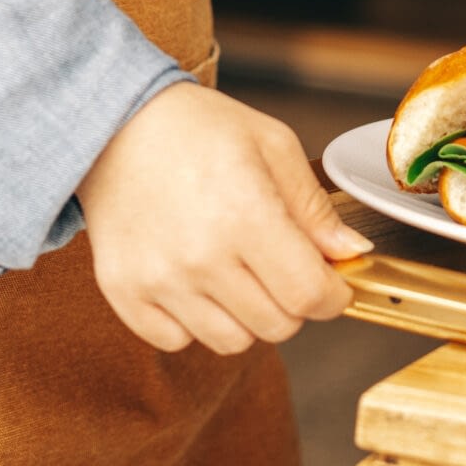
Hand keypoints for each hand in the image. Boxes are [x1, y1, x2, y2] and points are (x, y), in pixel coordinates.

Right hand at [77, 83, 369, 354]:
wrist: (114, 123)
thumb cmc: (197, 128)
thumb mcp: (271, 145)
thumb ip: (313, 206)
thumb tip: (350, 252)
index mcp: (245, 214)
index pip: (309, 295)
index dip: (332, 296)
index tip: (331, 285)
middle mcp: (200, 256)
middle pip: (277, 326)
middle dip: (292, 302)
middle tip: (279, 266)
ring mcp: (158, 280)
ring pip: (231, 342)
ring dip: (245, 315)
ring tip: (233, 270)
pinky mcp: (124, 293)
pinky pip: (177, 341)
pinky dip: (193, 321)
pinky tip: (193, 279)